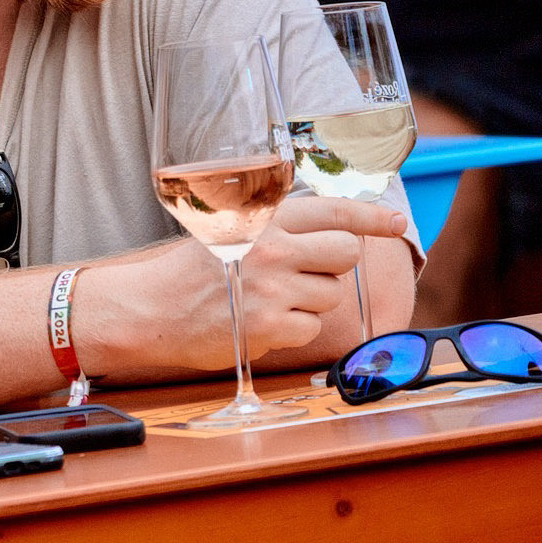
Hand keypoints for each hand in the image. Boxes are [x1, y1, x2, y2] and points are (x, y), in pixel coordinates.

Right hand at [97, 197, 406, 371]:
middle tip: (301, 273)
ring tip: (266, 300)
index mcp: (262, 219)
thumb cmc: (187, 272)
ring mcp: (272, 288)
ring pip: (330, 295)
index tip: (394, 222)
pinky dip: (291, 330)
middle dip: (332, 265)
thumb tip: (331, 231)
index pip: (332, 211)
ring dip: (308, 301)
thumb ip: (274, 226)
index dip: (370, 217)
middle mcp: (272, 248)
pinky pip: (311, 329)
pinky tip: (258, 323)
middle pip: (344, 252)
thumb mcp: (227, 230)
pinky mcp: (269, 326)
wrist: (147, 308)